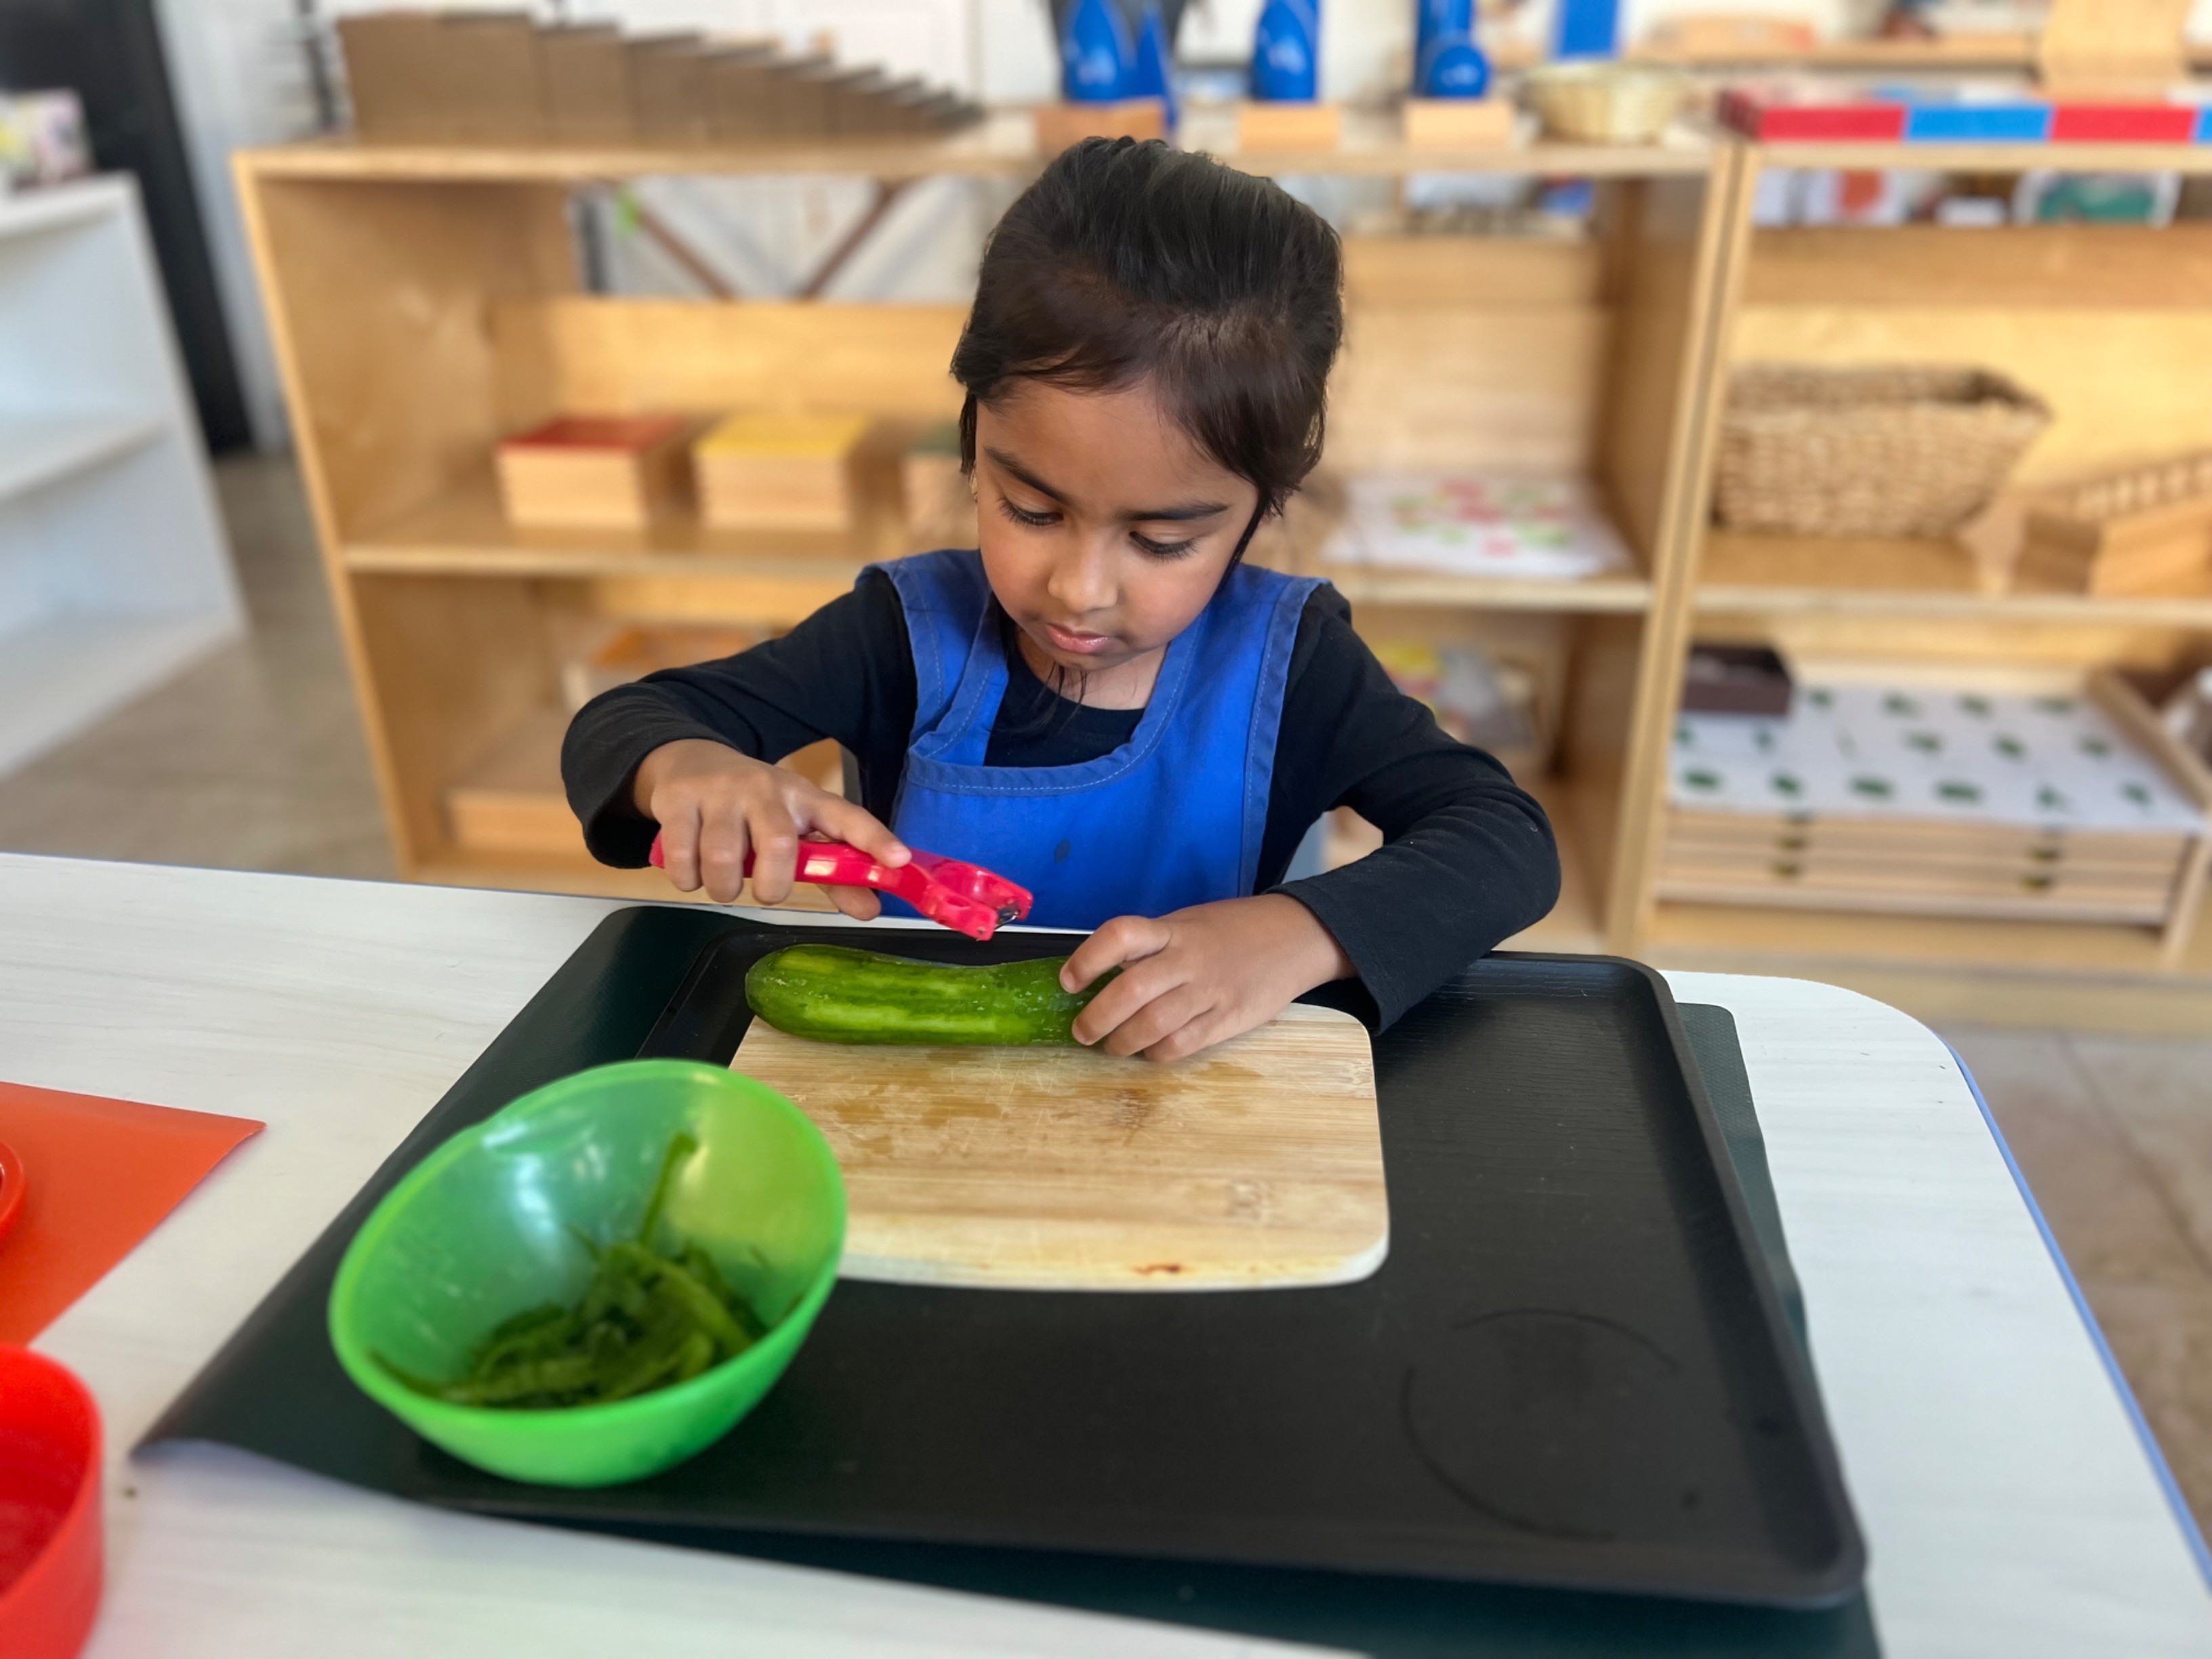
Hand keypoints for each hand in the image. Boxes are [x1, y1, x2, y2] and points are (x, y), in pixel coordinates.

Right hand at [633, 738, 906, 916]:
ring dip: (722, 889)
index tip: (898, 860)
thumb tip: (871, 911)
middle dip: (771, 886)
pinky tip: (693, 872)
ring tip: (722, 885)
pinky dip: (688, 879)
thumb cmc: (757, 808)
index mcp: (806, 798)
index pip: (847, 816)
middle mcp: (767, 789)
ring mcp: (721, 792)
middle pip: (779, 845)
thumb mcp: (797, 831)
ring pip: (723, 857)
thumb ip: (834, 876)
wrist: (691, 762)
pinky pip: (683, 857)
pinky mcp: (680, 800)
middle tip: (766, 893)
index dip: (873, 839)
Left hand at [1061, 894, 1353, 1062]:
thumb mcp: (1188, 923)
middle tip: (1082, 1030)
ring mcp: (1209, 992)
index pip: (1121, 936)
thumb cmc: (1231, 930)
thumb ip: (1151, 947)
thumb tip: (1100, 979)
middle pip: (1132, 990)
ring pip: (1153, 1026)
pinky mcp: (1228, 1021)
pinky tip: (1148, 1051)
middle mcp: (1188, 959)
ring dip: (1122, 1043)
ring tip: (1110, 1046)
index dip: (1088, 958)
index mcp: (1172, 930)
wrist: (1296, 937)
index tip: (1068, 980)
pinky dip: (1156, 1054)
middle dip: (1097, 1017)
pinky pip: (1181, 1045)